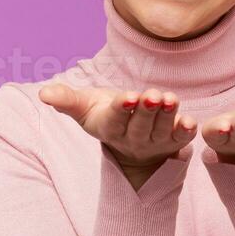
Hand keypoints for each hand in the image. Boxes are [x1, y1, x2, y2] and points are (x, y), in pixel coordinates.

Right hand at [39, 83, 197, 173]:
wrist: (128, 134)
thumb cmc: (103, 113)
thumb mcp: (84, 106)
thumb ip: (67, 99)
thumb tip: (43, 94)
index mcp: (110, 128)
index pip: (115, 120)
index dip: (122, 109)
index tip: (128, 97)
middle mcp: (133, 138)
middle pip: (140, 126)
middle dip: (147, 110)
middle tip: (152, 95)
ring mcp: (155, 141)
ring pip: (162, 130)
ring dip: (168, 116)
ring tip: (170, 99)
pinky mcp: (174, 141)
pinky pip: (181, 139)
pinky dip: (186, 131)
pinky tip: (191, 121)